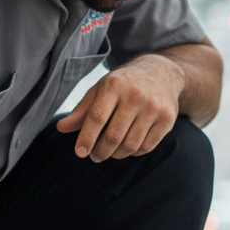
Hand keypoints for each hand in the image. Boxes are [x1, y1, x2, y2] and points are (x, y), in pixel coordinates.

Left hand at [56, 54, 183, 161]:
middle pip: (113, 135)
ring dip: (116, 154)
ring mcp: (154, 107)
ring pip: (130, 145)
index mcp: (114, 85)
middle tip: (95, 156)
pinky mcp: (167, 118)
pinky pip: (146, 146)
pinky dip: (134, 152)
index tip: (80, 153)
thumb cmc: (124, 84)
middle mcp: (136, 95)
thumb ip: (82, 110)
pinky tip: (127, 148)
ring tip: (110, 152)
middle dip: (100, 151)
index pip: (97, 117)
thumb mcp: (101, 89)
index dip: (87, 138)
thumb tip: (61, 128)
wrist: (162, 73)